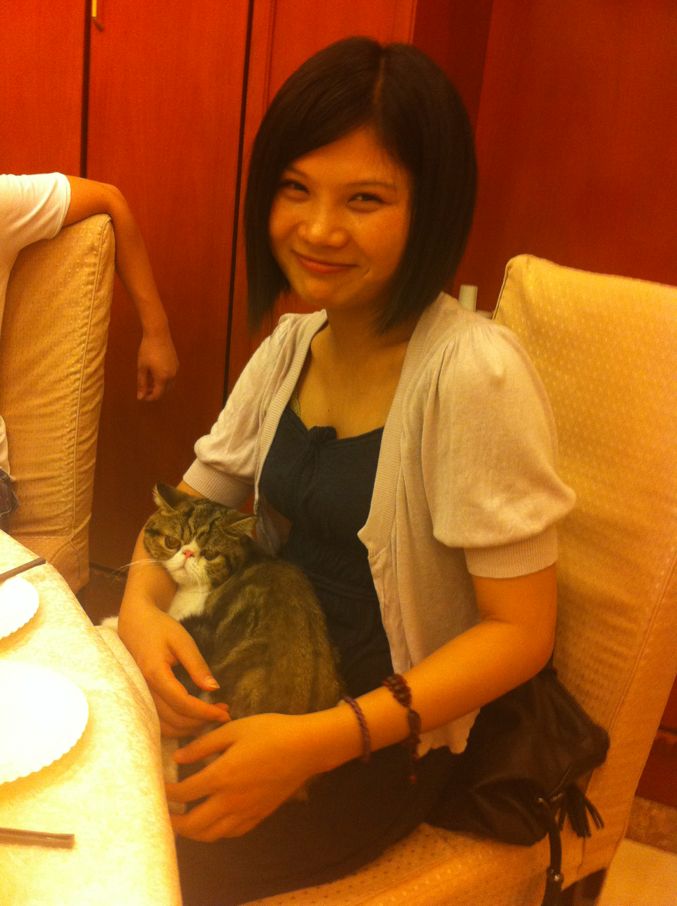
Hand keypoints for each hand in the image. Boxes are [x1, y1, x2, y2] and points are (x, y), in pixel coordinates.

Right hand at [117, 602, 228, 735]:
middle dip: (202, 722)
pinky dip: (177, 727)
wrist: (135, 622)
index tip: (225, 713)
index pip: (183, 704)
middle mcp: (145, 690)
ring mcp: (140, 697)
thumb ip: (197, 666)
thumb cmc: (160, 628)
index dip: (205, 712)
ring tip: (211, 718)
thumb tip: (214, 689)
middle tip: (224, 714)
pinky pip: (158, 722)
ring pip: (165, 726)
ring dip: (190, 729)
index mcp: (156, 674)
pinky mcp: (141, 698)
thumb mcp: (182, 641)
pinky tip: (194, 719)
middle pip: (175, 720)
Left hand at [136, 331, 178, 400]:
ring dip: (160, 386)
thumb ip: (142, 384)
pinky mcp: (177, 364)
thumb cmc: (147, 351)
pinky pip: (171, 377)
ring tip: (150, 382)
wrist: (158, 335)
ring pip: (169, 384)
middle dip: (155, 392)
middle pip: (164, 391)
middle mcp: (172, 376)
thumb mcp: (142, 368)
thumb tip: (140, 397)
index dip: (149, 398)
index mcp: (162, 378)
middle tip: (145, 390)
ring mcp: (176, 370)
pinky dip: (165, 379)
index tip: (142, 396)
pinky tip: (156, 373)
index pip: (157, 395)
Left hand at [168, 713, 320, 839]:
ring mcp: (246, 811)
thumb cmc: (270, 731)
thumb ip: (203, 745)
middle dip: (174, 822)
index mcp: (222, 775)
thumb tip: (178, 758)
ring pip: (211, 835)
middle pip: (193, 825)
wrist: (306, 747)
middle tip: (164, 813)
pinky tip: (213, 821)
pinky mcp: (259, 816)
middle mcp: (231, 800)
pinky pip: (231, 833)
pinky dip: (216, 832)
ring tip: (184, 821)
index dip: (167, 793)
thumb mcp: (233, 729)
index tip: (158, 788)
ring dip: (192, 832)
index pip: (184, 793)